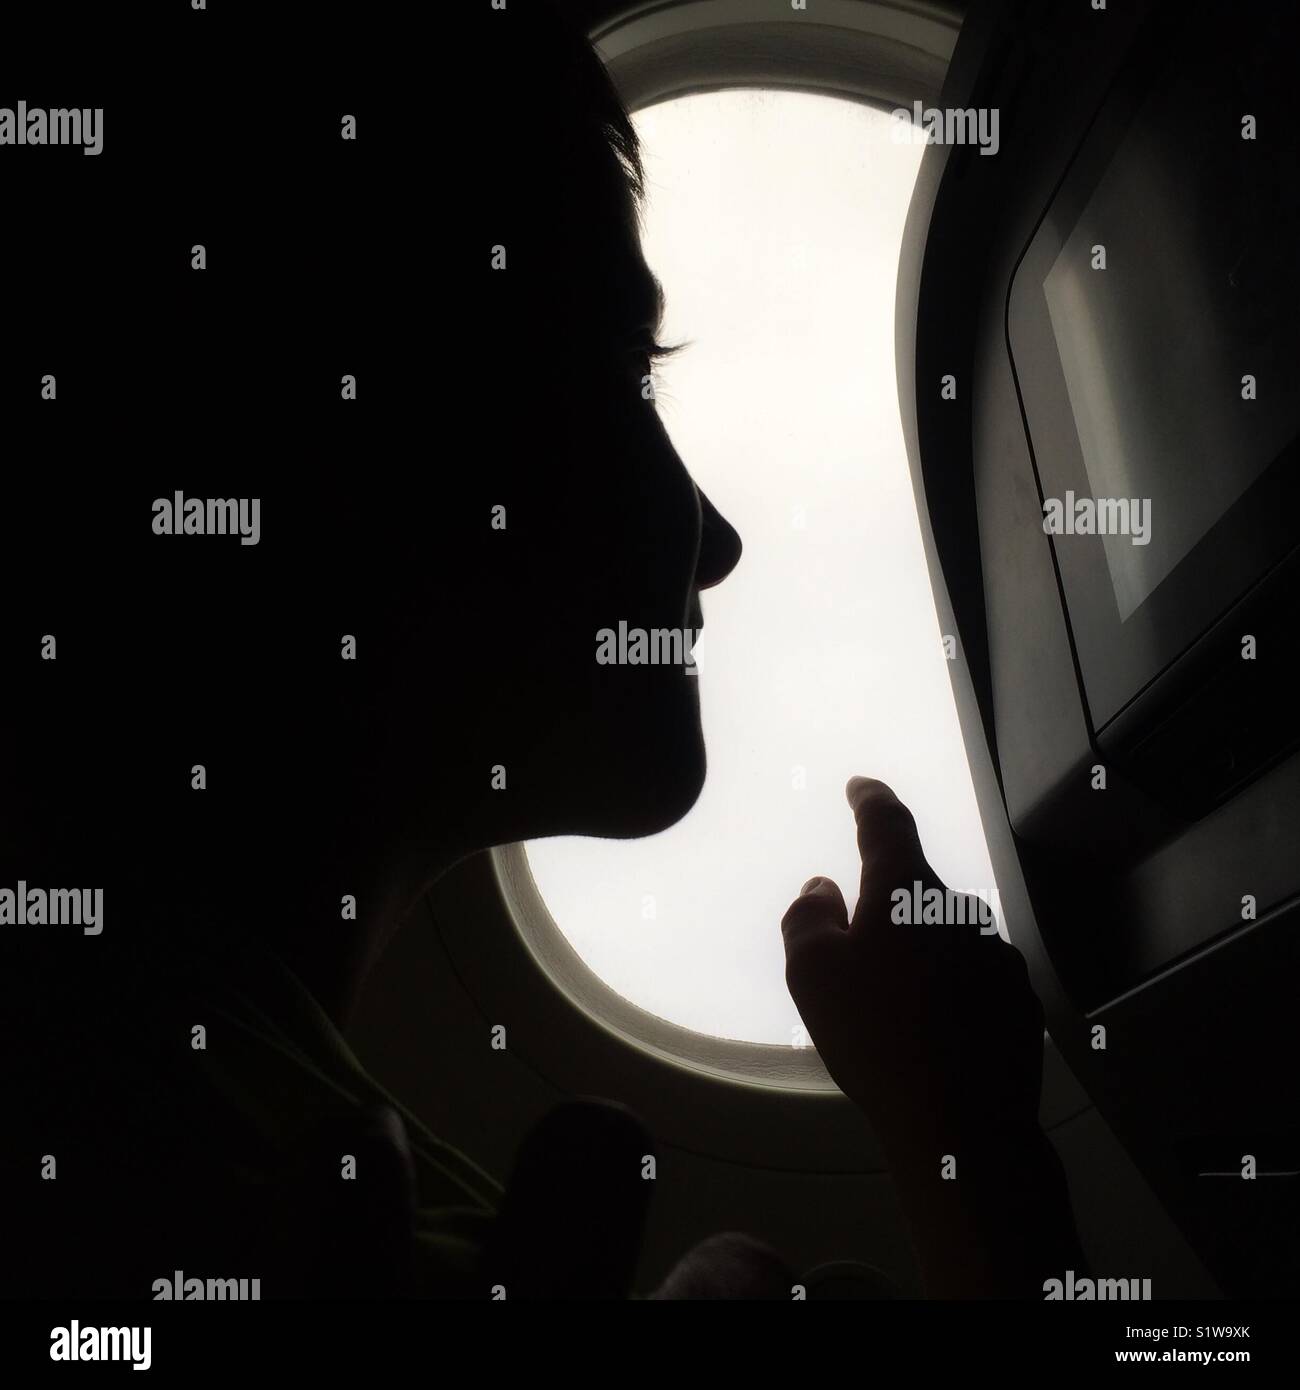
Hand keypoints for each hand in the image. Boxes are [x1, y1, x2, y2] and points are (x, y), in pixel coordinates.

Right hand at [781, 776, 1042, 1156]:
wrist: (963, 1124)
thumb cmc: (876, 1039)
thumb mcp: (812, 975)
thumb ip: (808, 917)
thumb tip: (823, 886)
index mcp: (907, 892)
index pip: (888, 823)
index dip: (871, 799)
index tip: (861, 787)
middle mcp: (959, 911)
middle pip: (914, 894)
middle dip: (886, 913)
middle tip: (855, 962)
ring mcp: (997, 955)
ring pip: (943, 940)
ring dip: (918, 957)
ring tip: (891, 1014)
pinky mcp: (1018, 999)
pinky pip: (971, 979)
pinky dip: (947, 992)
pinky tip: (930, 1037)